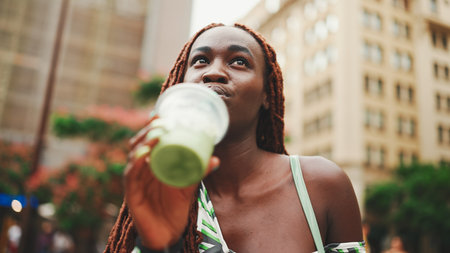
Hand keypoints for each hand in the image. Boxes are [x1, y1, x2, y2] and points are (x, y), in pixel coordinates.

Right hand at [124, 115, 219, 249]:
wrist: (168, 233)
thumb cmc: (175, 206)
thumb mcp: (188, 186)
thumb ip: (198, 172)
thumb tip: (216, 159)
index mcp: (152, 163)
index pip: (148, 140)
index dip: (151, 126)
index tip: (160, 113)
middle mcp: (140, 169)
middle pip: (138, 144)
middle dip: (148, 130)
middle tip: (161, 122)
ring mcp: (134, 180)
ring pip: (133, 156)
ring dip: (143, 143)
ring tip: (156, 134)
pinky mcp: (131, 194)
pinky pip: (130, 176)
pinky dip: (135, 164)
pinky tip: (143, 154)